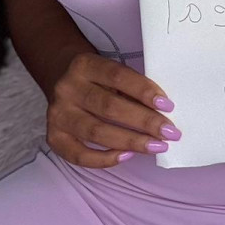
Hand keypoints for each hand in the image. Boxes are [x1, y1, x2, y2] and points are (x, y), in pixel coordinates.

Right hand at [46, 53, 179, 167]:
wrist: (59, 77)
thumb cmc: (97, 78)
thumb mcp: (110, 72)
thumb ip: (130, 87)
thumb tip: (162, 113)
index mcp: (85, 65)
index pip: (117, 77)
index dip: (143, 91)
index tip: (168, 105)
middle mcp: (67, 88)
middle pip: (109, 107)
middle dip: (144, 121)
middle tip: (170, 133)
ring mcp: (57, 114)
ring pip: (96, 132)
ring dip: (130, 141)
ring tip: (155, 146)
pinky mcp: (53, 137)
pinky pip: (80, 155)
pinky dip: (105, 159)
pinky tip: (127, 156)